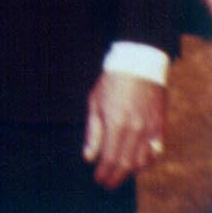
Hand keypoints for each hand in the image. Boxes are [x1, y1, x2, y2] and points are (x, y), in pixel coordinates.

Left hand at [83, 70, 163, 189]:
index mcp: (115, 123)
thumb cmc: (112, 82)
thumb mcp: (95, 102)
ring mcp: (149, 130)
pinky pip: (154, 154)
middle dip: (114, 178)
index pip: (109, 158)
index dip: (103, 173)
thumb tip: (88, 158)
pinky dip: (145, 163)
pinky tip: (136, 164)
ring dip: (129, 173)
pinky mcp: (159, 128)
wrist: (139, 65)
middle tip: (106, 184)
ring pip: (141, 162)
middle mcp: (134, 130)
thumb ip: (92, 132)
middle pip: (125, 164)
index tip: (97, 179)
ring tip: (118, 175)